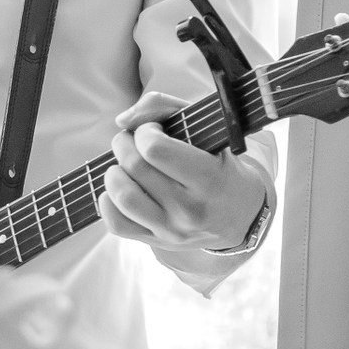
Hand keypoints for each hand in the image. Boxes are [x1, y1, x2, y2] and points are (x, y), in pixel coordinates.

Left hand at [96, 90, 267, 252]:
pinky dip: (108, 202)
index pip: (155, 149)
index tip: (152, 131)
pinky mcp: (156, 241)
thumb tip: (122, 120)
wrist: (240, 214)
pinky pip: (117, 223)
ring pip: (122, 196)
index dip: (145, 132)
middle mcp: (191, 209)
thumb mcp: (207, 129)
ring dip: (113, 172)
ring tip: (125, 165)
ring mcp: (172, 229)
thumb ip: (164, 107)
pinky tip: (121, 187)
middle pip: (135, 167)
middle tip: (132, 141)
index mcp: (209, 178)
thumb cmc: (218, 164)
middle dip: (124, 144)